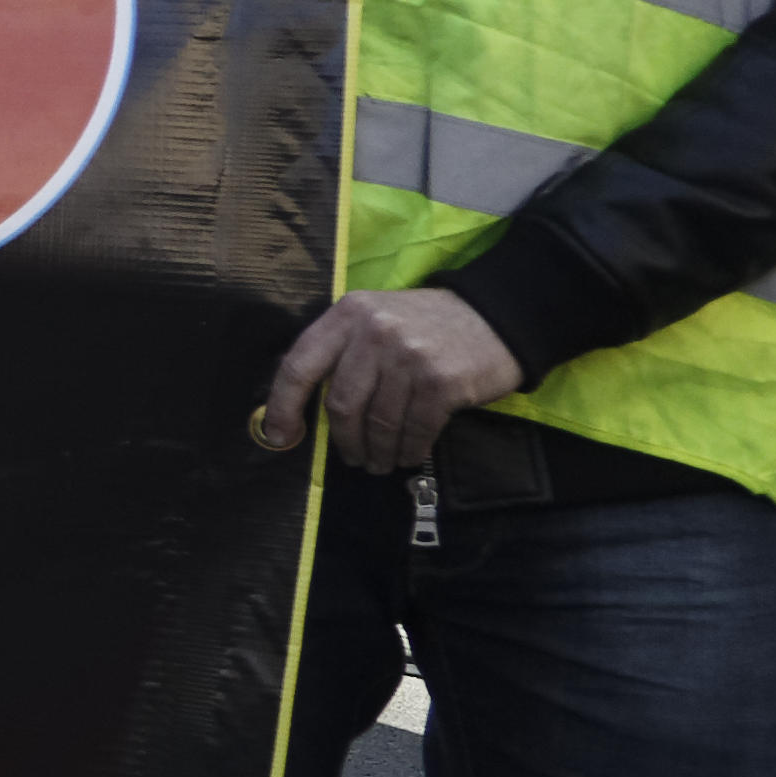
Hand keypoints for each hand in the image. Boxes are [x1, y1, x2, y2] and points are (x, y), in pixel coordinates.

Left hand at [258, 288, 519, 473]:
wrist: (495, 316)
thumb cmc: (425, 326)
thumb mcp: (375, 320)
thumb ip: (341, 353)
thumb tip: (298, 408)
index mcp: (347, 314)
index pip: (299, 366)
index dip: (283, 407)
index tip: (280, 437)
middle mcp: (375, 331)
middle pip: (341, 403)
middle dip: (344, 440)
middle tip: (352, 458)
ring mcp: (409, 356)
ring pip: (378, 422)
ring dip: (377, 451)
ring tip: (380, 461)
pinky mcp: (441, 381)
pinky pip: (415, 429)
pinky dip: (408, 449)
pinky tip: (407, 455)